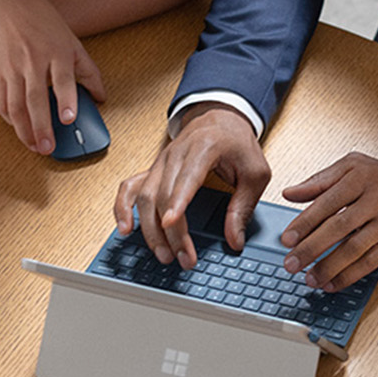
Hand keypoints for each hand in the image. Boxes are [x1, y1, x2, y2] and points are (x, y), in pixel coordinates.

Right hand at [0, 0, 106, 153]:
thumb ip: (87, 71)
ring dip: (24, 129)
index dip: (66, 99)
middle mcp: (33, 61)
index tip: (69, 118)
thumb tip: (100, 97)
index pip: (62, 79)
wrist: (6, 5)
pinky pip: (2, 100)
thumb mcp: (72, 42)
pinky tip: (19, 129)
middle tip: (48, 147)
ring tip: (34, 146)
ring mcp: (12, 67)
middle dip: (41, 126)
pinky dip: (9, 118)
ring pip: (15, 104)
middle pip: (35, 99)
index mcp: (56, 52)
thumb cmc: (43, 23)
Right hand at [113, 103, 269, 268]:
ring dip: (149, 228)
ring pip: (144, 196)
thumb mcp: (255, 172)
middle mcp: (176, 154)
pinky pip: (129, 188)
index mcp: (205, 148)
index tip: (170, 222)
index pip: (187, 177)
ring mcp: (160, 162)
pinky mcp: (152, 169)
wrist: (220, 118)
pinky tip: (125, 228)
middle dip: (170, 231)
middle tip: (182, 258)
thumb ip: (244, 206)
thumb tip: (235, 240)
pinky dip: (122, 208)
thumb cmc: (238, 144)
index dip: (177, 201)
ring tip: (163, 254)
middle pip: (163, 194)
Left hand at [280, 154, 377, 291]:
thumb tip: (290, 194)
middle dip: (311, 248)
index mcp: (360, 176)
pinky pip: (370, 262)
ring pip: (353, 249)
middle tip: (291, 264)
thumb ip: (321, 180)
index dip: (304, 223)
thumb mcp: (356, 167)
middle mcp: (376, 198)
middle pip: (337, 227)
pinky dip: (349, 276)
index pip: (326, 202)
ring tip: (309, 279)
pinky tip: (333, 283)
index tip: (286, 239)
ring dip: (328, 267)